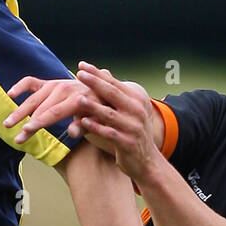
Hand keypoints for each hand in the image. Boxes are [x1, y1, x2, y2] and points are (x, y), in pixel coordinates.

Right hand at [4, 76, 93, 144]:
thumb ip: (84, 126)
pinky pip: (31, 83)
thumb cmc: (99, 110)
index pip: (54, 113)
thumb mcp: (97, 120)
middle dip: (27, 124)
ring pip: (33, 98)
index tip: (26, 130)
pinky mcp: (48, 83)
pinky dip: (20, 87)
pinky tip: (11, 94)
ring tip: (7, 124)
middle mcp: (63, 89)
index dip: (39, 122)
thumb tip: (72, 133)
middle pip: (40, 109)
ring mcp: (54, 85)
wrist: (102, 91)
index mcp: (76, 99)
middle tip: (17, 139)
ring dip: (19, 111)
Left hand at [74, 63, 157, 180]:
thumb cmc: (131, 131)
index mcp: (136, 99)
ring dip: (93, 106)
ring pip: (110, 114)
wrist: (146, 160)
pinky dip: (96, 127)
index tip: (82, 65)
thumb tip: (103, 72)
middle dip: (95, 83)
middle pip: (113, 94)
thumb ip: (115, 93)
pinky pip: (109, 133)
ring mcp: (133, 127)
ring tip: (79, 98)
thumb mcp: (128, 110)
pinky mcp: (128, 142)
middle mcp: (137, 110)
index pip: (114, 83)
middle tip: (79, 74)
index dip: (97, 74)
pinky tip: (84, 122)